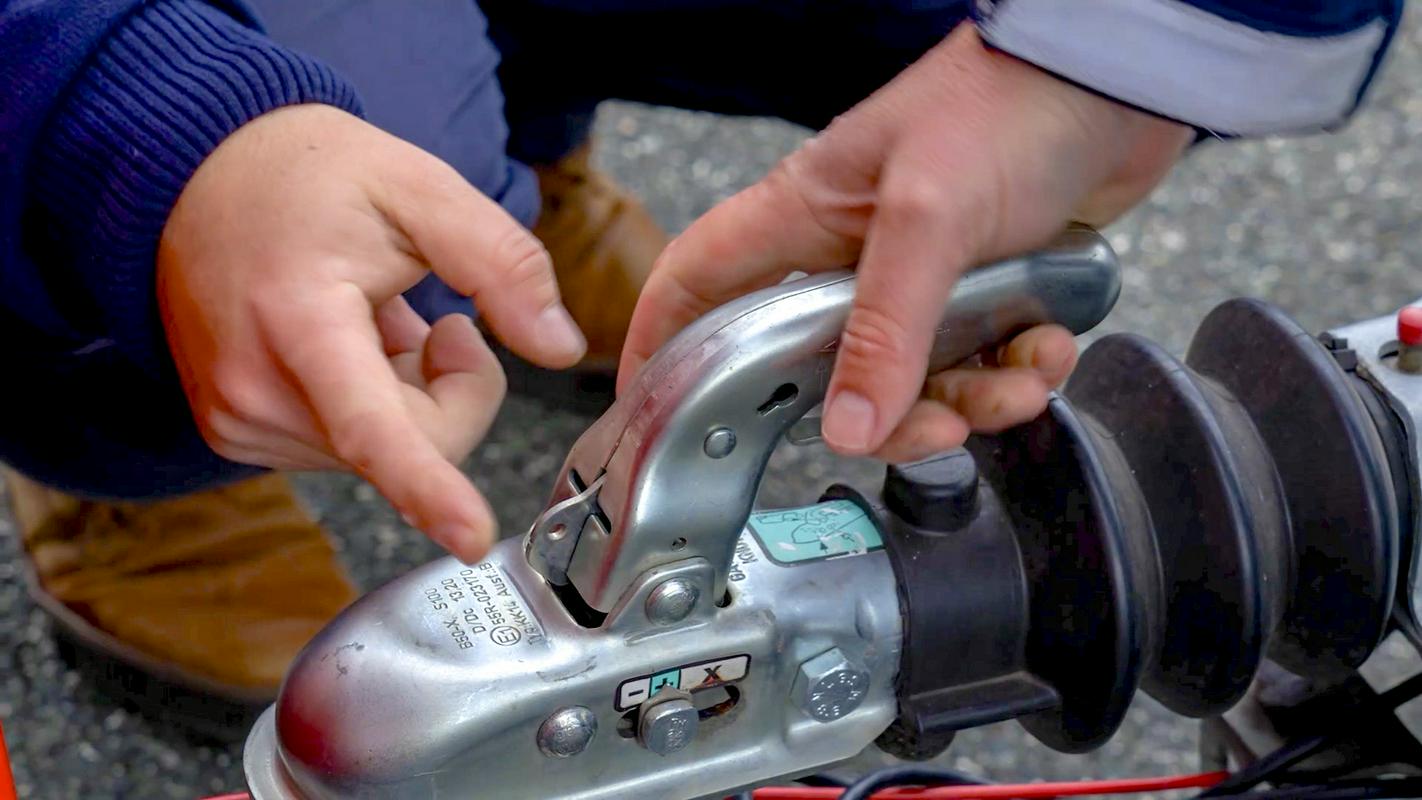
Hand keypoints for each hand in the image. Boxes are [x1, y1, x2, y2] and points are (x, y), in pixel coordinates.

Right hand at [158, 104, 586, 560]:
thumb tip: (560, 347)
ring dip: (407, 393)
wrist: (193, 173)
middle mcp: (255, 388)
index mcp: (298, 321)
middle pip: (412, 444)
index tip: (471, 537)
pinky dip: (370, 401)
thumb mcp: (420, 188)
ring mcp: (238, 419)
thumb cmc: (305, 174)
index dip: (429, 489)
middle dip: (453, 391)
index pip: (373, 428)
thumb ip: (500, 263)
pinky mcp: (235, 433)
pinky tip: (345, 340)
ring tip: (369, 318)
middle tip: (439, 322)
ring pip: (384, 453)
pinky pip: (346, 446)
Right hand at [620, 24, 1190, 461]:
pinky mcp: (980, 289)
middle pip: (822, 370)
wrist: (1116, 83)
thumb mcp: (929, 218)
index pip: (698, 284)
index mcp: (803, 218)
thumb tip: (847, 424)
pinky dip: (1018, 371)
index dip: (665, 346)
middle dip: (881, 413)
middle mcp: (849, 255)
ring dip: (972, 396)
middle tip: (931, 423)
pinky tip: (1046, 345)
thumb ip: (886, 328)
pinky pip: (981, 364)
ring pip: (913, 380)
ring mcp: (916, 275)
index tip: (653, 408)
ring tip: (1017, 377)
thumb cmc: (1004, 106)